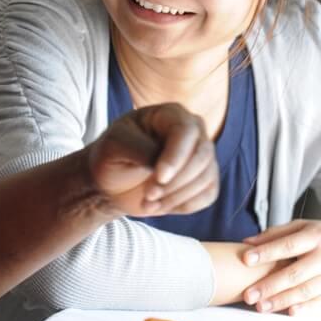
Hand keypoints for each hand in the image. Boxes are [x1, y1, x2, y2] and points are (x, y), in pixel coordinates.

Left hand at [88, 102, 217, 217]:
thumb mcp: (115, 146)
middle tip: (148, 195)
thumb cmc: (112, 155)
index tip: (160, 177)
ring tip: (147, 202)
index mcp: (170, 114)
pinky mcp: (205, 179)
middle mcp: (193, 131)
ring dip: (176, 196)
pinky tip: (159, 206)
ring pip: (205, 178)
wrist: (113, 181)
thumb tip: (161, 162)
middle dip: (176, 181)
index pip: (185, 131)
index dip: (176, 156)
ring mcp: (201, 155)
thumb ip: (139, 149)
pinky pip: (207, 194)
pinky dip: (183, 205)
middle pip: (202, 155)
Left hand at [241, 221, 320, 314]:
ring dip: (282, 300)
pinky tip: (290, 312)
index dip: (266, 252)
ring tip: (262, 307)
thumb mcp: (304, 227)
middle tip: (248, 295)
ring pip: (306, 290)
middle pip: (294, 273)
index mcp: (315, 236)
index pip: (287, 245)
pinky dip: (307, 309)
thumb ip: (276, 233)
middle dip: (269, 285)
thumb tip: (247, 242)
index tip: (245, 259)